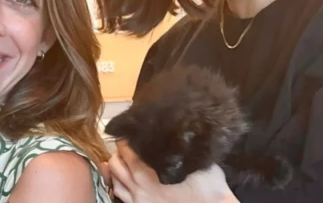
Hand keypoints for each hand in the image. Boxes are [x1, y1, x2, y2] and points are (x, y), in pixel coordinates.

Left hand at [108, 140, 238, 202]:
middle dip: (119, 152)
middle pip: (116, 163)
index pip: (125, 149)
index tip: (131, 132)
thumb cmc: (208, 187)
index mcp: (147, 171)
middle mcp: (138, 186)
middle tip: (127, 145)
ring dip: (116, 169)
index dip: (126, 138)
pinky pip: (119, 196)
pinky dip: (117, 185)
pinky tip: (124, 179)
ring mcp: (137, 201)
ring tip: (123, 160)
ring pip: (115, 180)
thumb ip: (184, 145)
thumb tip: (180, 127)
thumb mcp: (197, 160)